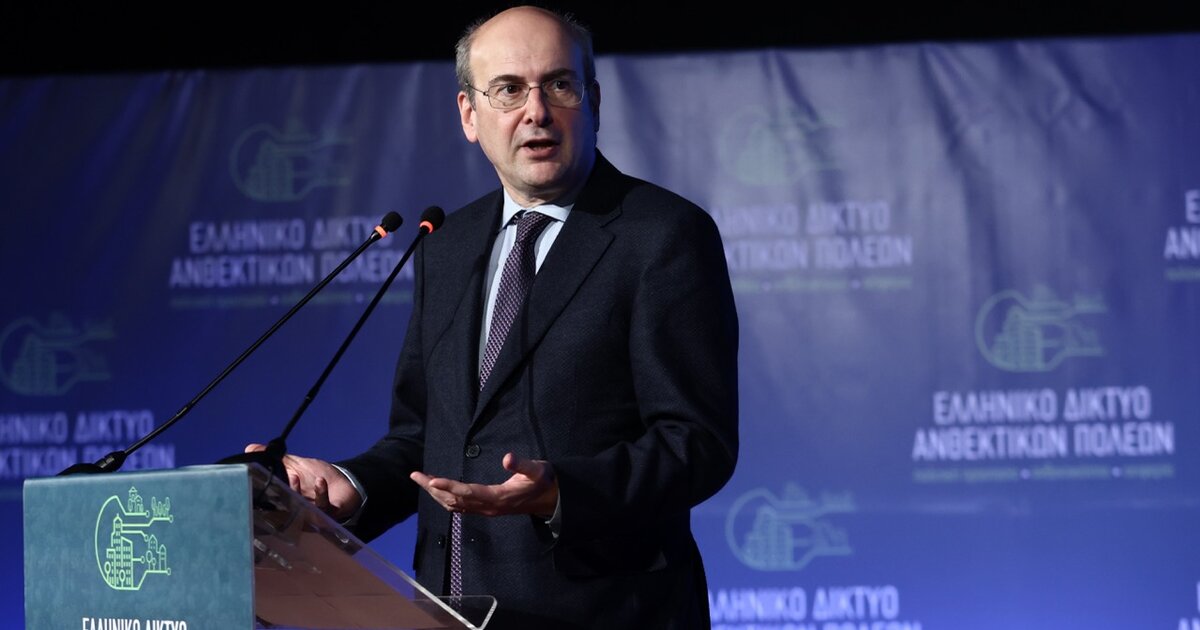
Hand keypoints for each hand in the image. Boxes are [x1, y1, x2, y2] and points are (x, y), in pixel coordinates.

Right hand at [244, 443, 362, 519]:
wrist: (343, 482)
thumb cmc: (317, 476)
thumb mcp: (295, 465)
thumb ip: (276, 459)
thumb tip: (250, 448)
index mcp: (284, 502)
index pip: (268, 501)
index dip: (262, 493)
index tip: (257, 480)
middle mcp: (295, 512)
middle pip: (282, 508)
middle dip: (277, 495)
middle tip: (273, 479)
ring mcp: (312, 514)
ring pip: (300, 510)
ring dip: (296, 492)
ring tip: (294, 476)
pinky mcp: (329, 514)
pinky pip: (323, 508)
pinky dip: (320, 494)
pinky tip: (320, 481)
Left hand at [410, 452, 558, 517]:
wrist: (549, 499)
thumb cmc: (543, 481)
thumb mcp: (537, 469)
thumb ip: (522, 465)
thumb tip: (507, 458)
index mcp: (498, 497)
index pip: (467, 492)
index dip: (448, 486)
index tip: (432, 479)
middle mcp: (488, 507)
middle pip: (454, 500)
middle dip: (433, 488)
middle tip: (415, 476)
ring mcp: (486, 510)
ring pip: (454, 505)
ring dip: (436, 494)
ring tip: (421, 480)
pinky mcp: (486, 509)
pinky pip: (460, 507)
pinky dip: (445, 499)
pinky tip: (437, 492)